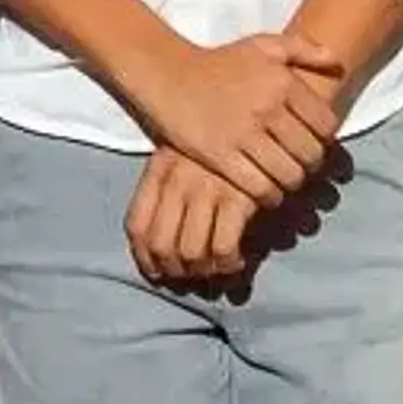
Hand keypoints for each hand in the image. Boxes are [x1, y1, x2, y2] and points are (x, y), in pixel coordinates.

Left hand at [125, 146, 257, 287]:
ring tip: (215, 269)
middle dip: (174, 271)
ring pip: (190, 253)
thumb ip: (170, 204)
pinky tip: (237, 261)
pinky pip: (223, 250)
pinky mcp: (238, 198)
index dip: (144, 259)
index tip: (157, 272)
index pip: (136, 226)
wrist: (266, 128)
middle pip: (161, 246)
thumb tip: (156, 266)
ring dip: (202, 272)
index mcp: (159, 168)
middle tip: (191, 275)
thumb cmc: (223, 153)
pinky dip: (227, 265)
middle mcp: (177, 179)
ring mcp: (207, 188)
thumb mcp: (186, 162)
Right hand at [142, 31, 345, 205]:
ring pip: (289, 175)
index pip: (326, 126)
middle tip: (299, 166)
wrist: (167, 74)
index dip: (324, 140)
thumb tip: (336, 62)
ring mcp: (244, 133)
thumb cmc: (218, 62)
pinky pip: (261, 187)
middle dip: (310, 166)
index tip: (312, 143)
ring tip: (283, 180)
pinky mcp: (221, 155)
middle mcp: (267, 107)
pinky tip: (265, 191)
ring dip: (291, 184)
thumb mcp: (261, 45)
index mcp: (282, 81)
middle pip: (310, 155)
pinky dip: (269, 196)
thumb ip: (302, 49)